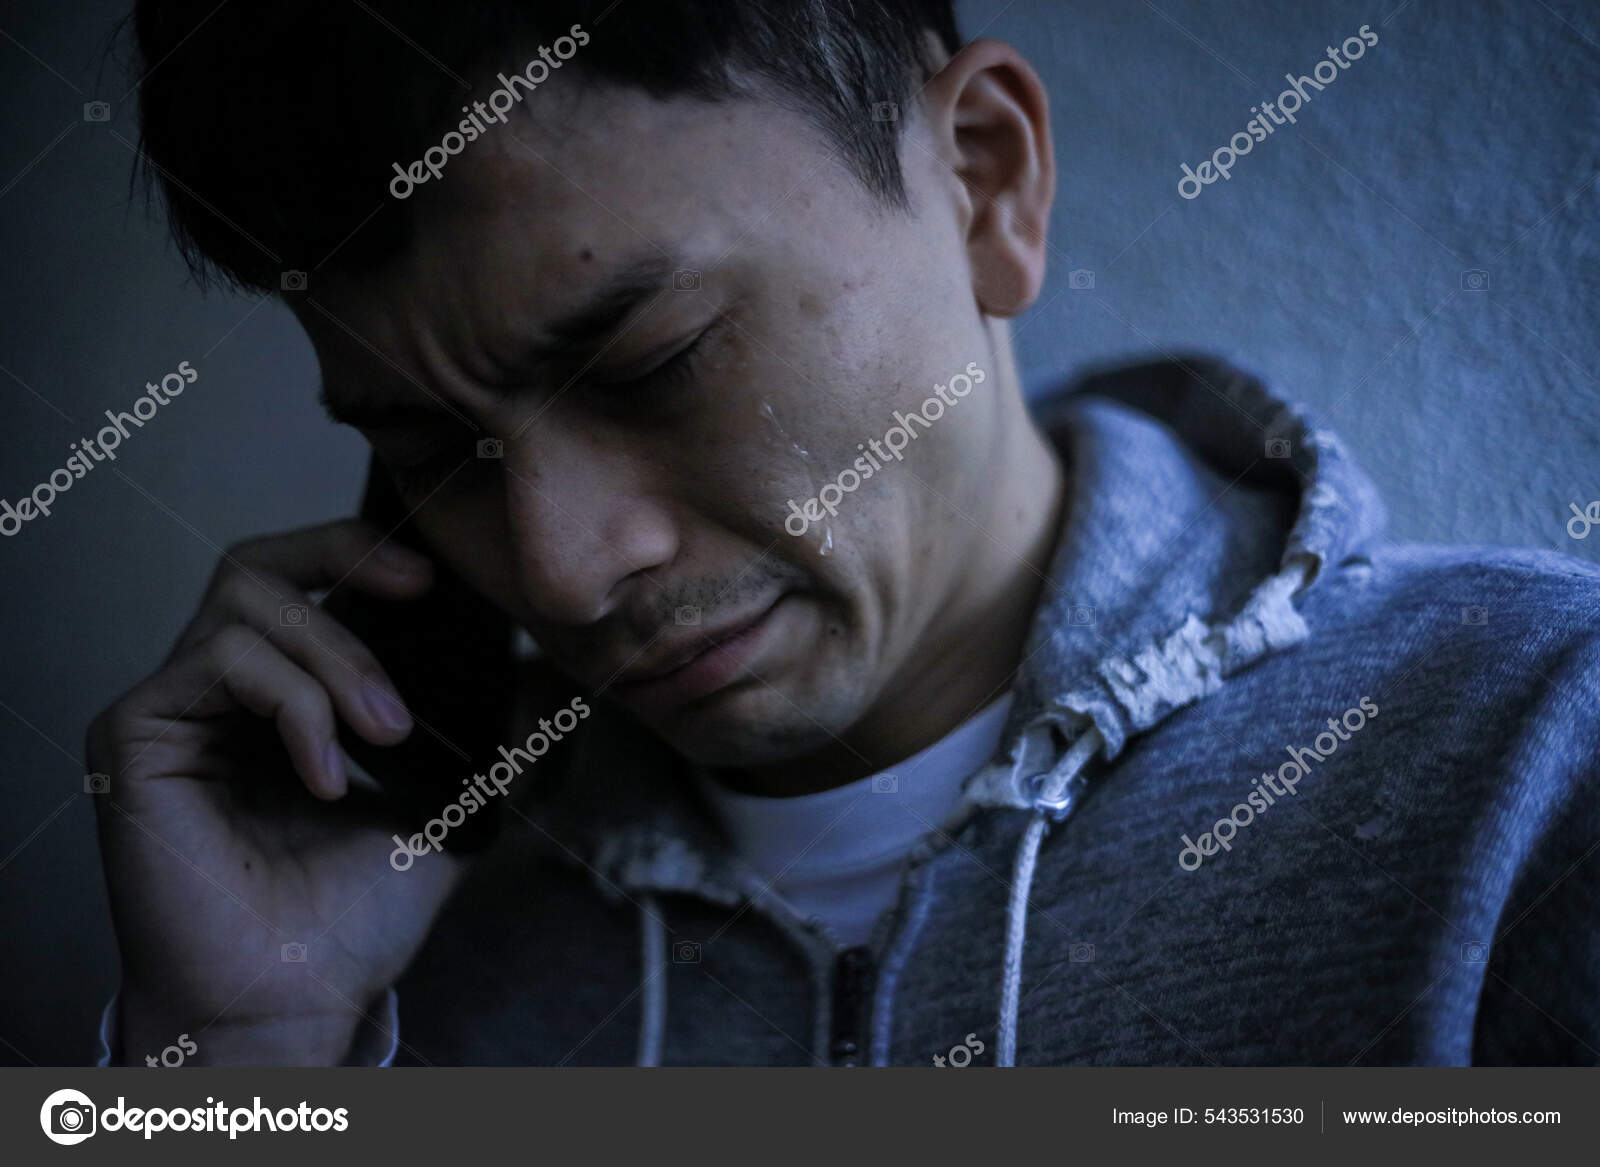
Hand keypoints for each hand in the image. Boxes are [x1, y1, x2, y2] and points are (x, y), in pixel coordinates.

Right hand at [87, 519, 465, 1063]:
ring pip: (245, 603)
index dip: (355, 554)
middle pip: (259, 564)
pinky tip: (327, 777)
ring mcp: (173, 711)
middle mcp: (217, 695)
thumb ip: (489, 733)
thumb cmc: (354, 917)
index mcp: (278, 698)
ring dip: (336, 657)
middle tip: (417, 604)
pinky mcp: (134, 736)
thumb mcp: (447, 803)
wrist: (299, 998)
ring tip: (383, 734)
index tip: (430, 578)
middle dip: (348, 572)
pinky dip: (293, 707)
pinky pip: (218, 662)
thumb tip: (546, 672)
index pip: (298, 580)